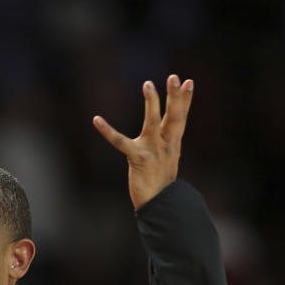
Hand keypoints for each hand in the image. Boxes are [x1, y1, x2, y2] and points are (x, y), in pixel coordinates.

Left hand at [93, 75, 193, 207]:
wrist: (159, 207)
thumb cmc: (161, 184)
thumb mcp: (169, 159)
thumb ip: (168, 143)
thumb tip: (170, 133)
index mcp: (173, 144)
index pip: (181, 118)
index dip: (185, 100)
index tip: (188, 82)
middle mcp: (166, 144)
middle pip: (174, 116)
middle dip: (175, 97)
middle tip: (175, 77)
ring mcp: (153, 150)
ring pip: (153, 122)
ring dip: (151, 102)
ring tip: (148, 84)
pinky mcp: (137, 158)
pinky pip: (120, 142)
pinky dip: (107, 131)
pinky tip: (96, 120)